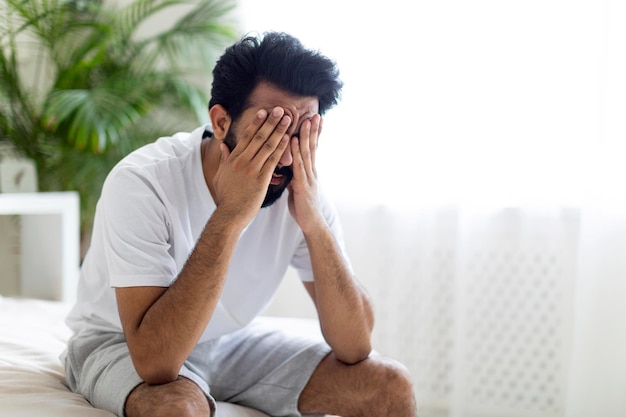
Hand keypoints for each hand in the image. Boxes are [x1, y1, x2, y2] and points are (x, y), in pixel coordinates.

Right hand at [213, 107, 290, 224]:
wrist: (229, 214)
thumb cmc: (226, 197)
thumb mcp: (221, 175)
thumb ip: (224, 159)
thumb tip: (224, 146)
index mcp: (233, 158)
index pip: (246, 136)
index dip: (256, 123)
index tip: (264, 112)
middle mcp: (242, 160)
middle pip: (259, 137)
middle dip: (271, 122)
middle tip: (280, 109)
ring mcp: (252, 169)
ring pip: (267, 145)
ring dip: (279, 130)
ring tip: (288, 119)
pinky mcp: (261, 179)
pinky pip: (273, 160)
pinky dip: (281, 148)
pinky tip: (288, 139)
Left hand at [288, 114, 325, 233]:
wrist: (311, 224)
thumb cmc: (303, 208)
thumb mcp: (296, 189)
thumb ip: (294, 178)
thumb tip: (288, 172)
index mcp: (308, 172)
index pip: (312, 150)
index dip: (313, 135)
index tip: (314, 120)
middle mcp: (310, 172)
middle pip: (312, 147)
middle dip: (313, 130)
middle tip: (315, 114)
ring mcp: (308, 177)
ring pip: (307, 153)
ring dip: (307, 135)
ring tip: (306, 120)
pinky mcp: (303, 185)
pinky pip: (298, 165)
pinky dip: (296, 151)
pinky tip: (295, 140)